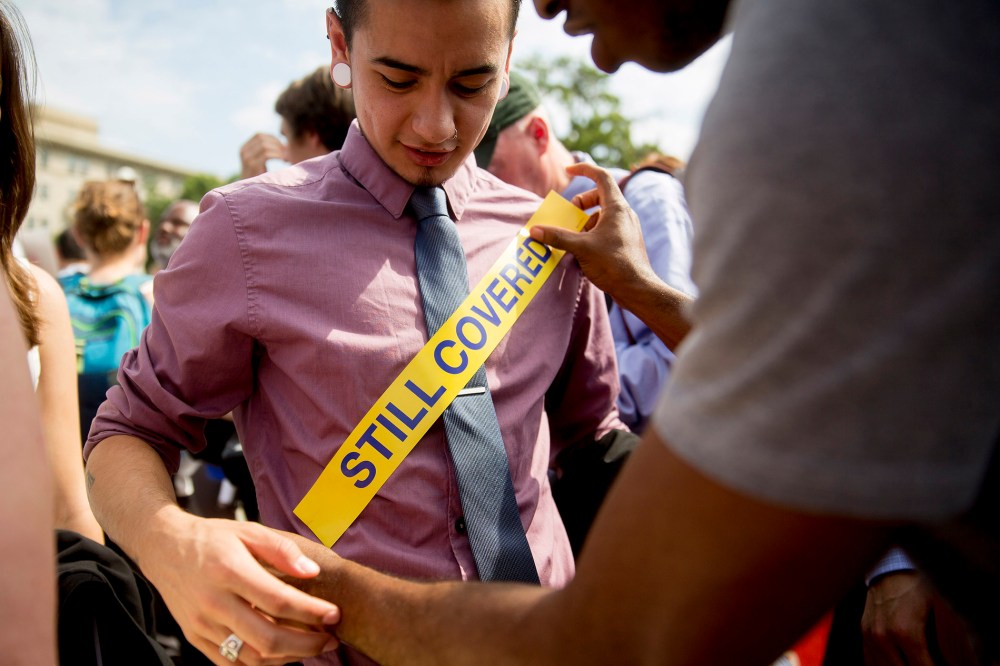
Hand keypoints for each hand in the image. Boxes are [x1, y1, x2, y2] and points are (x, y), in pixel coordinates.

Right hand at [139, 513, 339, 664]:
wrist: (163, 549)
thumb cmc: (212, 538)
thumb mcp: (248, 530)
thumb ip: (282, 549)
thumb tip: (312, 572)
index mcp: (229, 571)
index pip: (278, 601)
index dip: (311, 612)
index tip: (335, 614)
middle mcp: (213, 602)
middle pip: (267, 637)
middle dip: (307, 644)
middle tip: (330, 640)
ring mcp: (202, 625)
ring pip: (251, 656)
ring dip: (288, 657)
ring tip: (312, 647)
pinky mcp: (194, 638)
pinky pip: (231, 664)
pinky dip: (261, 664)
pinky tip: (282, 654)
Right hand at [240, 133, 286, 178]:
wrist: (249, 195)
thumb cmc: (259, 180)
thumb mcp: (261, 163)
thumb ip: (267, 152)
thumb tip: (286, 145)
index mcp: (244, 148)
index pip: (260, 135)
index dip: (274, 139)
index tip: (284, 148)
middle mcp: (243, 151)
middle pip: (262, 138)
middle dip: (277, 144)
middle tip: (288, 153)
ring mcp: (246, 158)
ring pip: (265, 145)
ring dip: (279, 150)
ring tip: (287, 158)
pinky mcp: (252, 166)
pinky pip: (266, 155)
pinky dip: (278, 156)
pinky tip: (285, 161)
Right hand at [529, 161, 658, 299]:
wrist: (637, 289)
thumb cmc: (613, 265)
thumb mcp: (581, 248)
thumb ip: (557, 237)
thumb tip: (534, 231)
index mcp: (617, 207)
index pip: (601, 176)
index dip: (584, 169)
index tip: (568, 170)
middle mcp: (624, 214)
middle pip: (600, 195)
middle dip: (580, 203)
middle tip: (569, 216)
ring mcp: (626, 228)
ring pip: (602, 214)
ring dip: (584, 221)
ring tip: (574, 238)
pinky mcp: (625, 241)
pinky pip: (606, 228)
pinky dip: (592, 233)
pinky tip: (583, 251)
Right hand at [862, 571, 979, 665]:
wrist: (892, 565)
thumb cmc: (920, 585)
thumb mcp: (940, 608)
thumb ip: (946, 641)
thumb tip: (956, 660)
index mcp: (906, 632)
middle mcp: (883, 636)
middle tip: (930, 662)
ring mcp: (870, 634)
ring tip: (915, 660)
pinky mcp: (864, 631)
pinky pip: (870, 660)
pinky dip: (883, 665)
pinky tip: (896, 662)